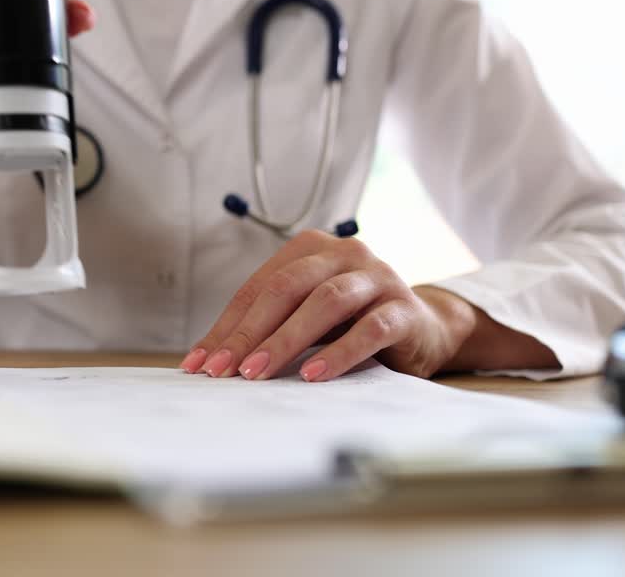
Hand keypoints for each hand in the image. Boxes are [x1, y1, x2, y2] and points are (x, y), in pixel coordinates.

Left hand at [180, 231, 471, 381]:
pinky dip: (340, 352)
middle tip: (224, 370)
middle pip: (286, 289)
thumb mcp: (305, 318)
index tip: (199, 365)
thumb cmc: (352, 322)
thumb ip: (266, 328)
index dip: (226, 327)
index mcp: (311, 249)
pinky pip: (370, 329)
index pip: (258, 288)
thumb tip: (206, 359)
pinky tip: (315, 375)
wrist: (425, 329)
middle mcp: (345, 253)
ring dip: (287, 340)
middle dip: (249, 332)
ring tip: (259, 372)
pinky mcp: (405, 309)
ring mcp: (378, 277)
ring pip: (326, 302)